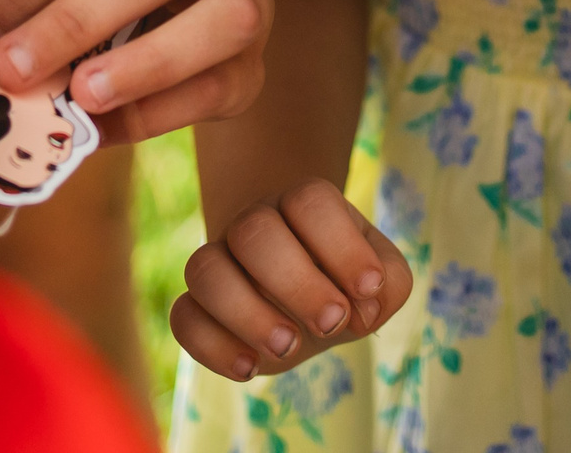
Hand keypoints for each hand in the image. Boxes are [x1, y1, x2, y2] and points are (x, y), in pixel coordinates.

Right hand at [172, 180, 411, 380]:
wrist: (301, 296)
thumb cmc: (344, 281)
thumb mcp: (382, 279)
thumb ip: (389, 286)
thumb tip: (360, 309)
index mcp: (302, 205)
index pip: (309, 202)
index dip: (342, 248)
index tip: (368, 291)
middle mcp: (252, 224)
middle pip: (253, 230)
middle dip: (298, 284)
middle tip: (331, 324)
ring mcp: (218, 262)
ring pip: (204, 269)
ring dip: (248, 314)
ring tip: (289, 347)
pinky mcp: (196, 307)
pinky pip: (182, 317)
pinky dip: (212, 346)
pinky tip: (250, 369)